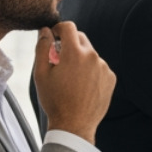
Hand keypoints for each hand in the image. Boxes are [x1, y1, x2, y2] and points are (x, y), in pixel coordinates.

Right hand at [33, 22, 114, 144]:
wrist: (74, 125)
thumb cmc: (54, 100)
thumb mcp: (41, 73)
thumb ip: (42, 48)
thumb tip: (45, 31)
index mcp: (74, 53)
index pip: (69, 27)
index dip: (59, 28)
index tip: (54, 37)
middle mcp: (93, 57)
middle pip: (81, 38)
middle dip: (69, 43)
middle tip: (59, 59)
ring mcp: (104, 67)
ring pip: (90, 54)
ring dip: (80, 59)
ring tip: (71, 78)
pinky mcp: (111, 77)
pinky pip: (99, 67)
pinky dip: (90, 70)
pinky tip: (82, 86)